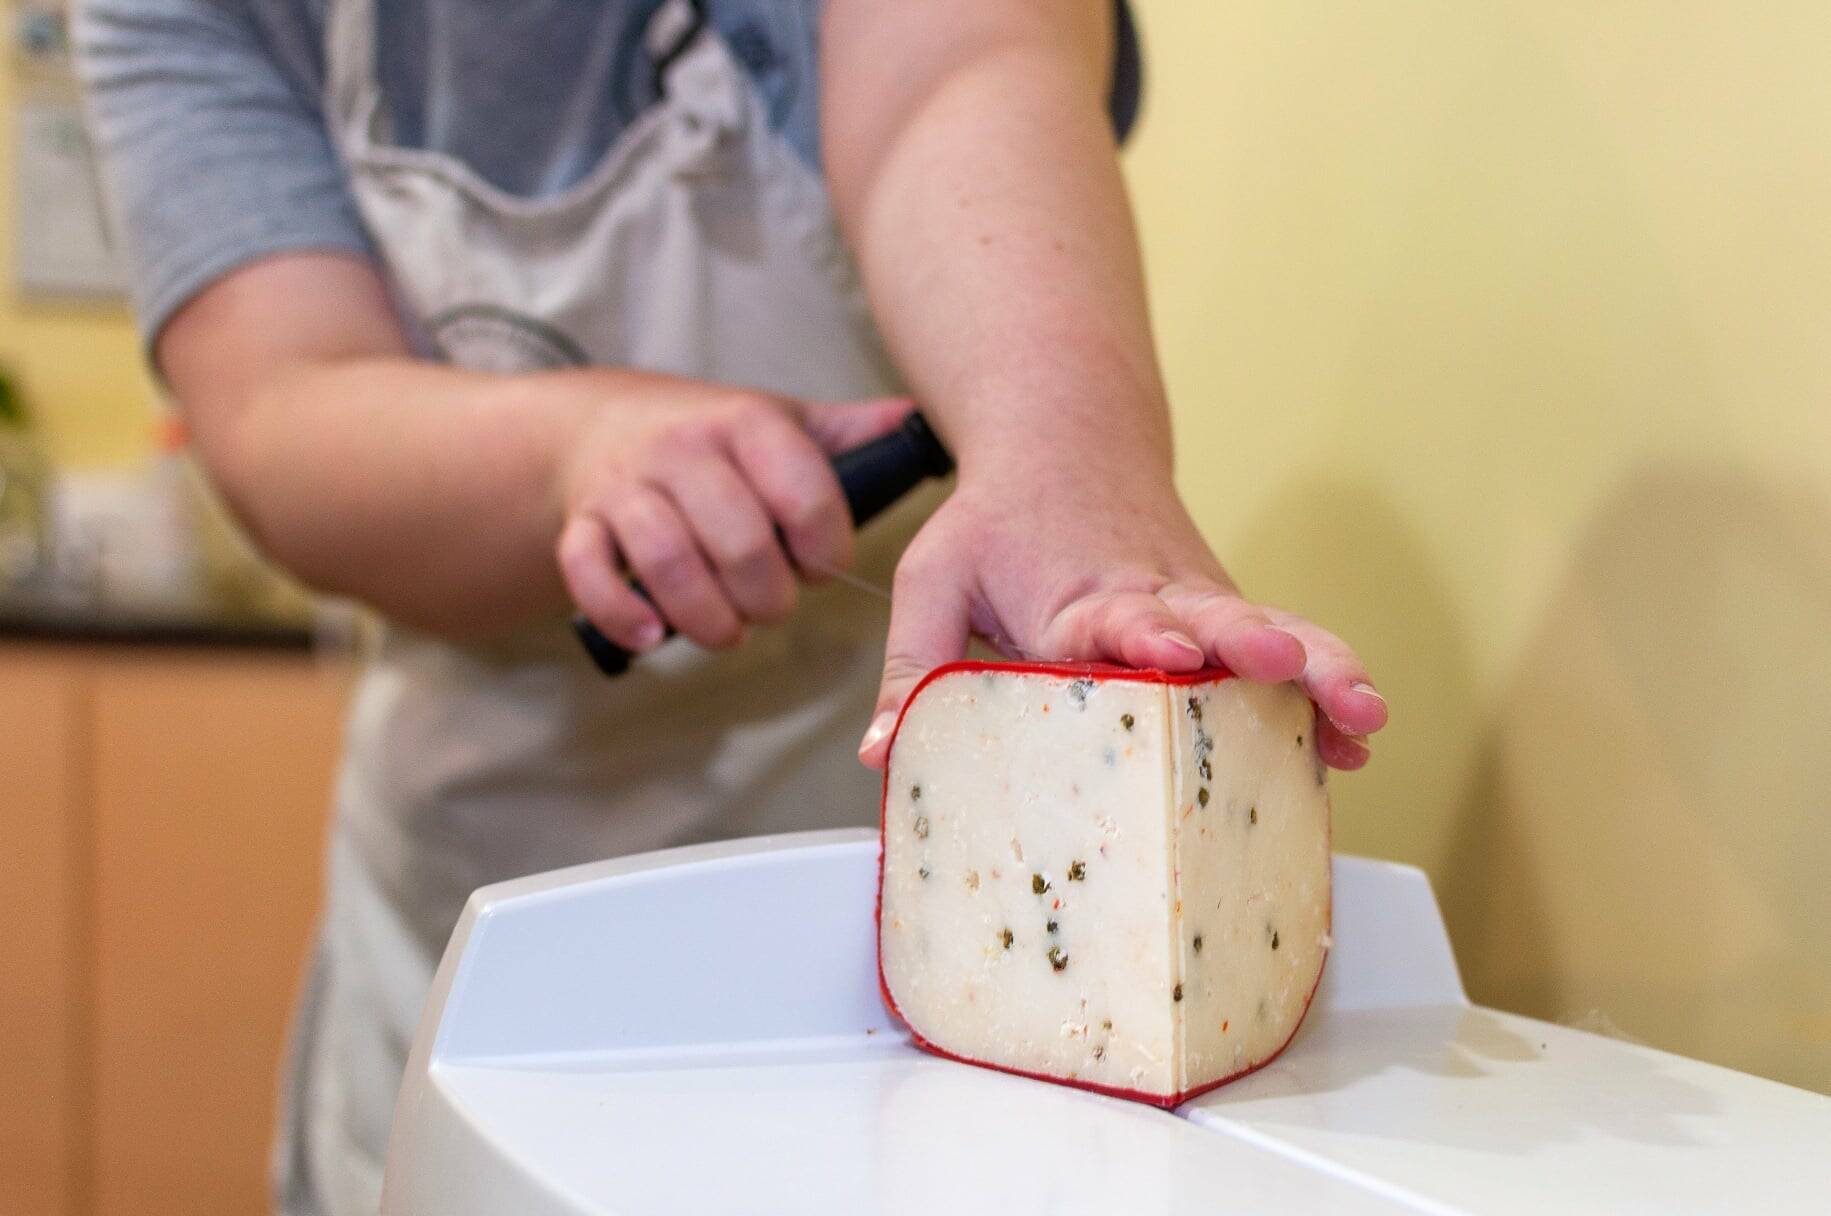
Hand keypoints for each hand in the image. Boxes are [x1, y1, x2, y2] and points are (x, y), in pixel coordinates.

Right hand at [558, 375, 914, 651]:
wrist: (600, 425)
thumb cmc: (711, 437)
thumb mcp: (782, 421)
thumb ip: (851, 433)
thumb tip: (921, 422)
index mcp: (747, 423)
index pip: (805, 498)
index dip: (825, 552)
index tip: (820, 565)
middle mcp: (685, 449)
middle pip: (740, 541)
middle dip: (768, 597)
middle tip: (773, 608)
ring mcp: (627, 487)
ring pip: (667, 561)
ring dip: (707, 617)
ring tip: (729, 631)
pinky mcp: (581, 523)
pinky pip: (589, 572)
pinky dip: (621, 613)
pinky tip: (652, 636)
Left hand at [856, 465, 1388, 769]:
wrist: (1065, 446)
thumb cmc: (995, 524)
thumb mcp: (933, 578)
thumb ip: (911, 666)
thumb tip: (884, 755)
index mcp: (1074, 596)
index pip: (1111, 619)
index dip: (1143, 636)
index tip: (1170, 649)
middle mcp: (1153, 599)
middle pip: (1215, 622)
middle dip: (1259, 649)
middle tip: (1295, 666)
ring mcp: (1201, 608)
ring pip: (1272, 635)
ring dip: (1321, 672)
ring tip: (1366, 717)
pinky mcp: (1225, 619)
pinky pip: (1286, 655)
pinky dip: (1322, 692)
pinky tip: (1356, 742)